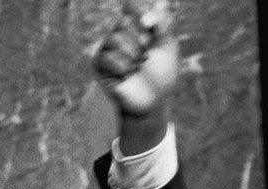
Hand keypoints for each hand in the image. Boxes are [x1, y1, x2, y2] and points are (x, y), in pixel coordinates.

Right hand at [94, 2, 180, 116]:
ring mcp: (108, 49)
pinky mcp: (99, 64)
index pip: (130, 8)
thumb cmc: (162, 74)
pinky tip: (127, 75)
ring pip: (115, 38)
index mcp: (136, 28)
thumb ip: (164, 25)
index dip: (138, 12)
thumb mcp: (168, 47)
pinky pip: (107, 56)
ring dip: (133, 55)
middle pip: (123, 22)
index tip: (150, 25)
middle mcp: (120, 34)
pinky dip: (123, 67)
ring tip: (138, 66)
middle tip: (146, 54)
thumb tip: (161, 2)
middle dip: (140, 39)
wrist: (154, 101)